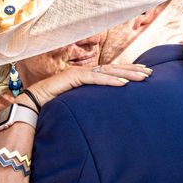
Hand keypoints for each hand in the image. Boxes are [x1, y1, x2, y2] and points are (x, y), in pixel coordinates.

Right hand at [19, 64, 152, 107]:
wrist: (31, 105)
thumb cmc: (52, 107)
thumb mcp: (77, 105)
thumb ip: (90, 104)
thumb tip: (105, 113)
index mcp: (86, 77)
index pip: (111, 71)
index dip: (128, 71)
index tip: (144, 73)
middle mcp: (84, 72)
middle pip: (113, 69)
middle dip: (133, 70)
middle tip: (151, 73)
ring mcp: (78, 73)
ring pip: (107, 71)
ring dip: (126, 74)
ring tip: (142, 77)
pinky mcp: (72, 78)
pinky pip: (94, 79)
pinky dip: (109, 81)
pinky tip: (123, 84)